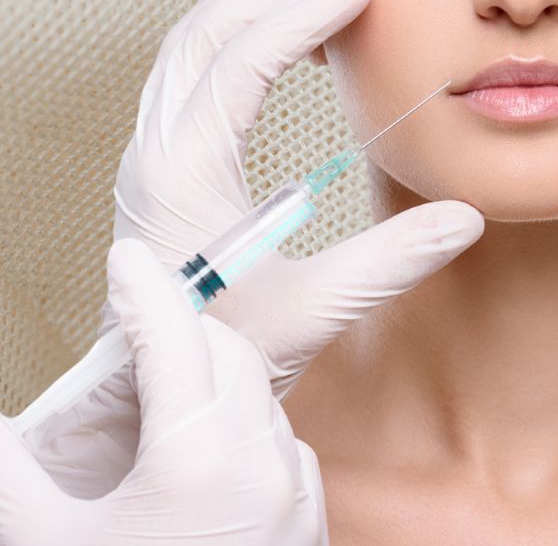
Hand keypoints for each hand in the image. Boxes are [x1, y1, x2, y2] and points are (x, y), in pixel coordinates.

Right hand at [0, 240, 327, 543]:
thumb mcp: (48, 541)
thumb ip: (14, 473)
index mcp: (196, 458)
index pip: (173, 339)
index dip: (145, 291)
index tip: (126, 258)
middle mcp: (259, 465)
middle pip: (229, 356)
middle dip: (184, 333)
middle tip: (137, 335)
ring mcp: (293, 493)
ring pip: (260, 399)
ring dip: (217, 385)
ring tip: (165, 406)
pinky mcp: (310, 522)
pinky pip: (282, 447)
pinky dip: (247, 433)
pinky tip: (208, 456)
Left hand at [22, 0, 483, 494]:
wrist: (149, 382)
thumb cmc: (224, 349)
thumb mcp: (311, 312)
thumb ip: (388, 263)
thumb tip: (466, 217)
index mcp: (186, 175)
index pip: (244, 64)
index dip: (304, 16)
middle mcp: (157, 148)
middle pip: (208, 30)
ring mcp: (151, 146)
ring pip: (192, 39)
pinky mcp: (160, 152)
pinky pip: (190, 61)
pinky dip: (232, 20)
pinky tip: (270, 12)